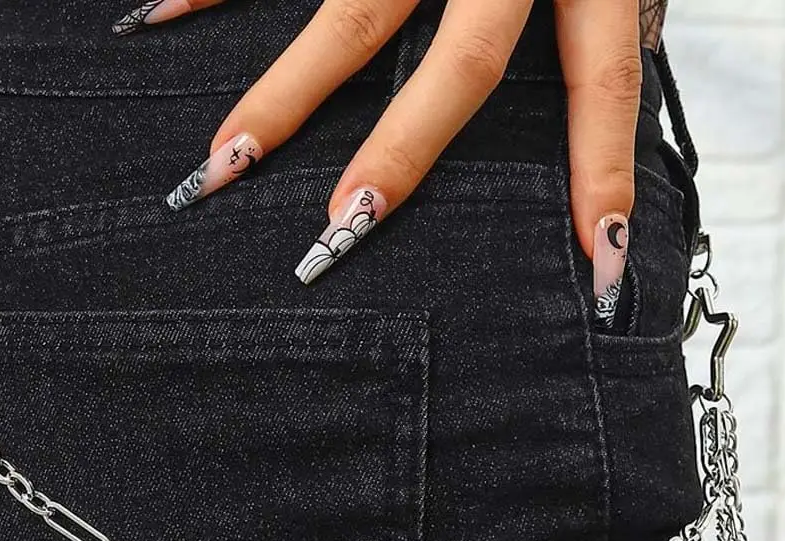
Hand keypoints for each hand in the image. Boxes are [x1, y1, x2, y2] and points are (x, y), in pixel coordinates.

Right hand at [115, 0, 640, 309]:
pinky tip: (159, 18)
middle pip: (461, 65)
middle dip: (404, 155)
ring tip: (222, 164)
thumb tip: (625, 62)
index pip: (603, 82)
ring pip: (354, 15)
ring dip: (283, 94)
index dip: (602, 175)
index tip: (601, 270)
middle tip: (344, 228)